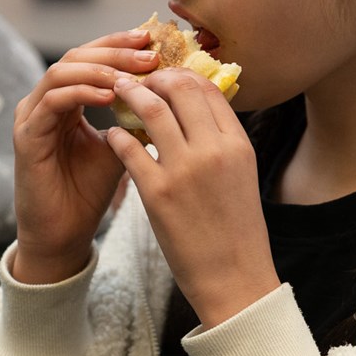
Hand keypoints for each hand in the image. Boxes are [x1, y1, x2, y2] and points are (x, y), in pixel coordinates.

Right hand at [10, 30, 158, 283]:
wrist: (63, 233)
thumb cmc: (90, 191)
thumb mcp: (122, 146)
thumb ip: (137, 118)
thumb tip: (177, 92)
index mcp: (68, 98)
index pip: (93, 57)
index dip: (122, 45)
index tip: (154, 42)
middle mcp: (46, 100)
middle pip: (78, 55)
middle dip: (116, 52)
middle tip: (149, 54)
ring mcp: (32, 115)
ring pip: (63, 70)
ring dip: (101, 69)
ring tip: (133, 75)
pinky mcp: (26, 136)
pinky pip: (52, 101)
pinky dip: (81, 92)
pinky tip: (109, 96)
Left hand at [107, 69, 279, 327]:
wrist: (235, 280)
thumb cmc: (237, 231)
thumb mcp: (243, 176)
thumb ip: (223, 142)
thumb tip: (200, 112)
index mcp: (238, 144)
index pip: (209, 88)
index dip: (182, 74)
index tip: (163, 77)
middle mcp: (214, 150)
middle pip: (180, 88)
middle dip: (154, 78)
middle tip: (136, 80)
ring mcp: (185, 170)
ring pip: (151, 109)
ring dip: (130, 95)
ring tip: (118, 93)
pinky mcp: (157, 193)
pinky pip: (128, 147)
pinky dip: (117, 135)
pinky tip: (112, 135)